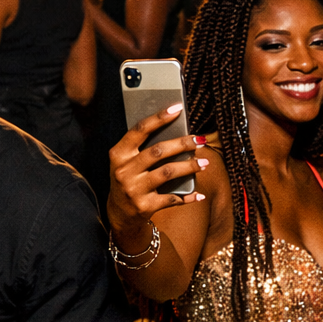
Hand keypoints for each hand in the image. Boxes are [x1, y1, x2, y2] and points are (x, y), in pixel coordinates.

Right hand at [107, 105, 208, 237]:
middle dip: (182, 143)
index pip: (140, 130)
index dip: (159, 118)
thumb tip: (177, 132)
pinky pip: (172, 198)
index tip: (178, 108)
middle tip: (200, 139)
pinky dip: (188, 196)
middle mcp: (124, 171)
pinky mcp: (144, 206)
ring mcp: (134, 189)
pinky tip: (199, 193)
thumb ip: (144, 147)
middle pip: (158, 151)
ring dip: (189, 166)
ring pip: (168, 172)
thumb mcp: (127, 162)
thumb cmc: (129, 179)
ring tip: (204, 162)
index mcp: (119, 154)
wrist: (119, 213)